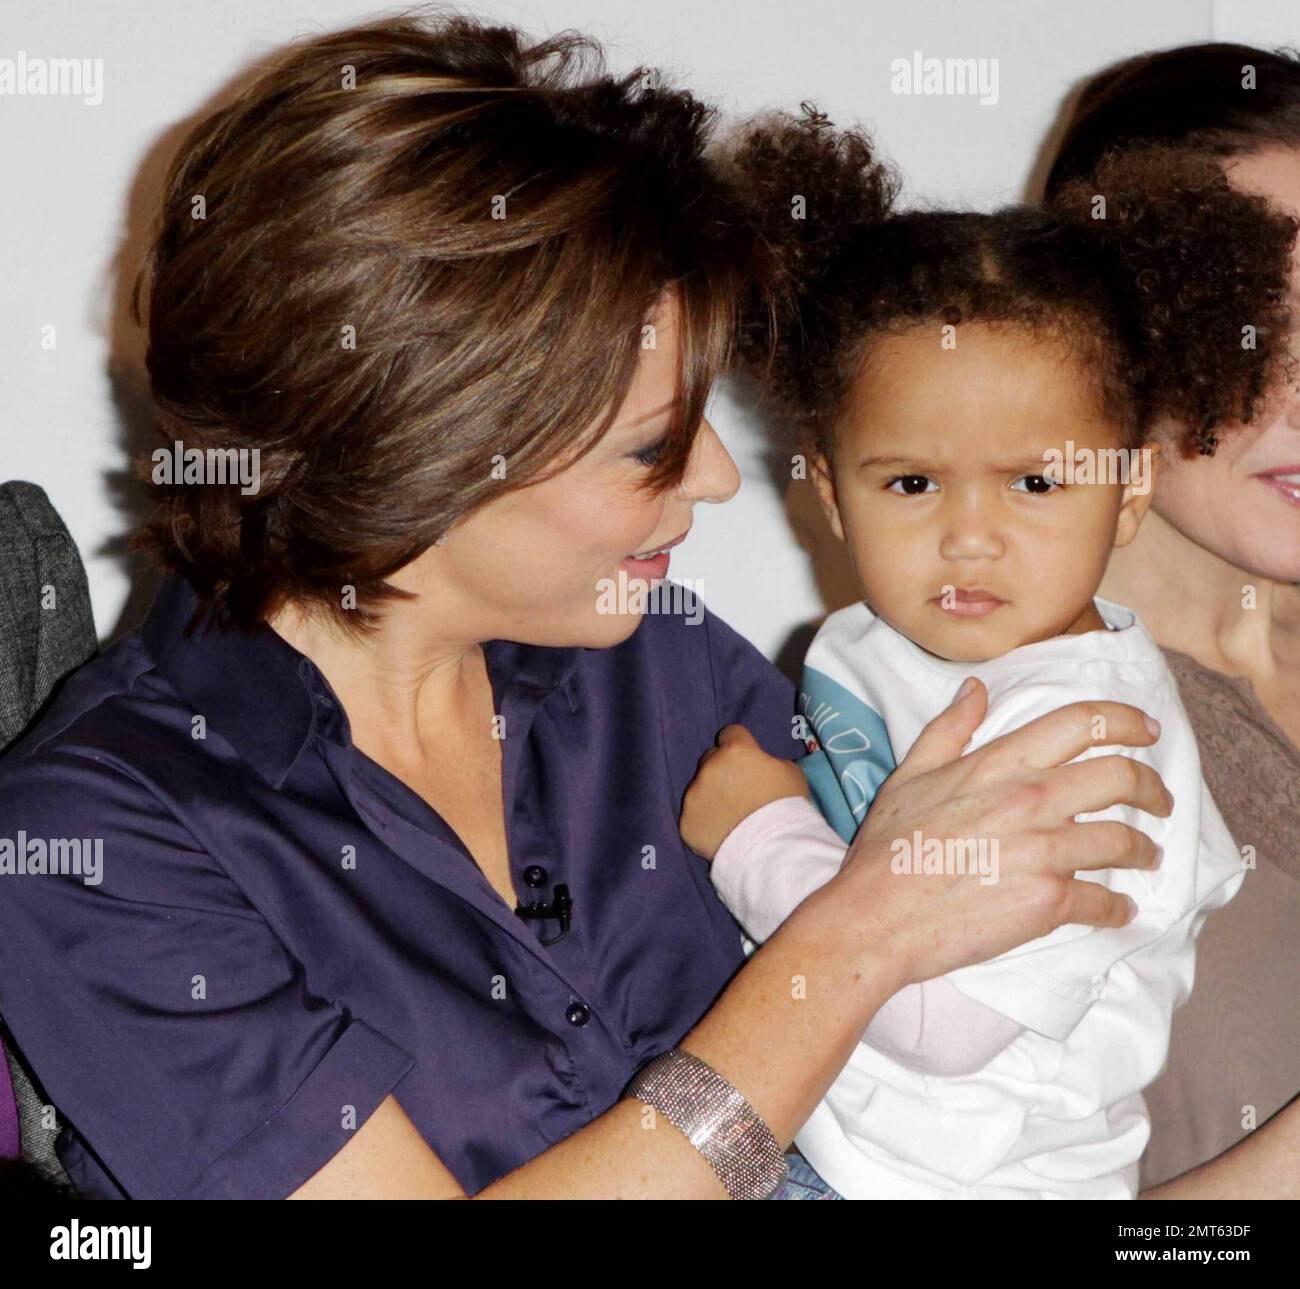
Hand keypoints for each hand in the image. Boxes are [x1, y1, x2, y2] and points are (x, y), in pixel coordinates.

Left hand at [681, 725, 810, 859]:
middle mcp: (709, 768)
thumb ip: (767, 762)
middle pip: (711, 759)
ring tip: (731, 816)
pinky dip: (705, 821)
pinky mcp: (686, 822)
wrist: (773, 849)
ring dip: (712, 796)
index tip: (746, 760)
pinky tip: (722, 832)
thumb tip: (758, 765)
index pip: (731, 734)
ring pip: (699, 788)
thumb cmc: (788, 807)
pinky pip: (694, 816)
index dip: (740, 746)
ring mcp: (694, 795)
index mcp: (736, 751)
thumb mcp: (790, 772)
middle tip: (739, 791)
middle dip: (723, 770)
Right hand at [800, 678, 1171, 988]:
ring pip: (1124, 841)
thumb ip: (949, 729)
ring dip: (1144, 851)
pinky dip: (1120, 907)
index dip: (1126, 721)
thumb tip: (977, 689)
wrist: (877, 918)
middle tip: (1159, 800)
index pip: (1080, 723)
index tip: (1147, 730)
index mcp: (998, 765)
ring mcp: (1044, 852)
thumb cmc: (887, 849)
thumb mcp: (910, 775)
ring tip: (1147, 857)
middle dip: (1152, 787)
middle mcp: (1030, 800)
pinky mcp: (1048, 903)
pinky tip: (1121, 909)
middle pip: (1120, 777)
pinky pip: (1106, 901)